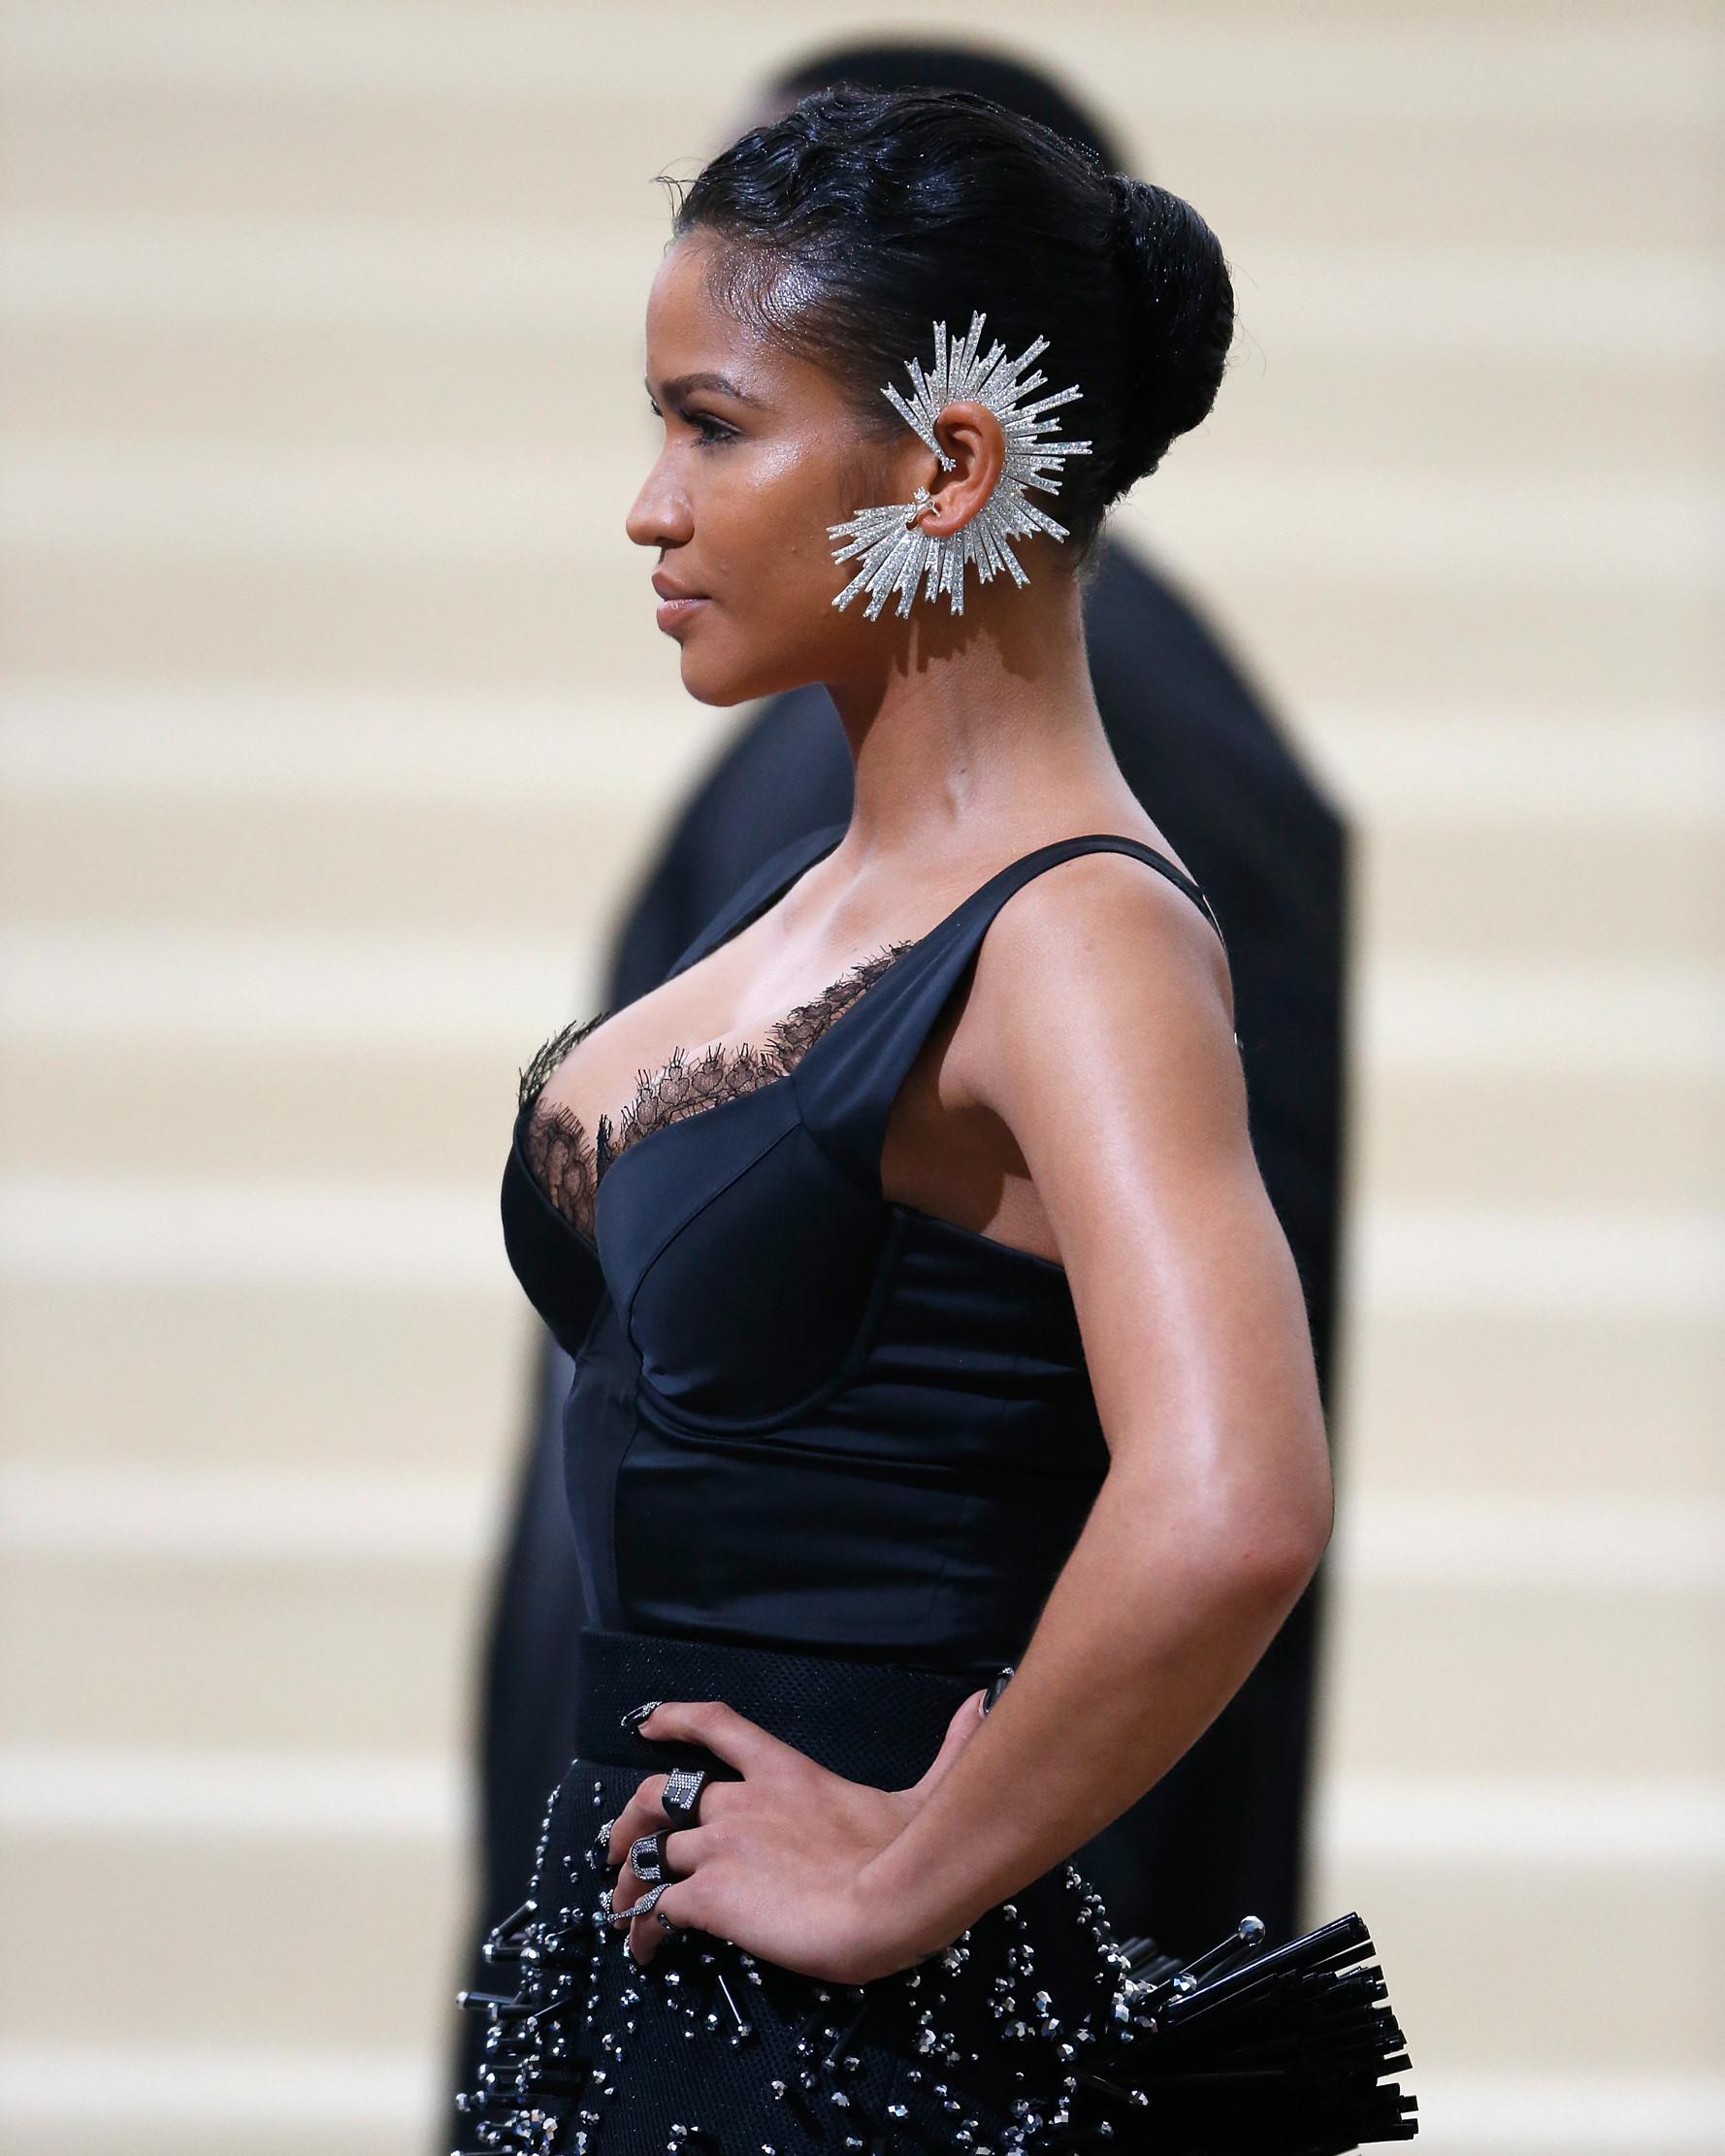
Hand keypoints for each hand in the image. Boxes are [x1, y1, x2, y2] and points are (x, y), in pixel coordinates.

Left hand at [602, 1689, 987, 1979]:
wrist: (887, 1901)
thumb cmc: (909, 1849)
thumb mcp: (929, 1792)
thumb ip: (949, 1748)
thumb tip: (981, 1702)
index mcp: (785, 1771)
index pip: (716, 1725)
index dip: (673, 1718)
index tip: (645, 1724)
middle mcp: (740, 1802)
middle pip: (660, 1793)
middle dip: (630, 1816)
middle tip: (615, 1843)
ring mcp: (720, 1847)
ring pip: (649, 1853)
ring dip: (628, 1878)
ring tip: (620, 1904)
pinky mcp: (710, 1896)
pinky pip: (657, 1910)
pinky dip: (642, 1929)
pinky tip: (643, 1951)